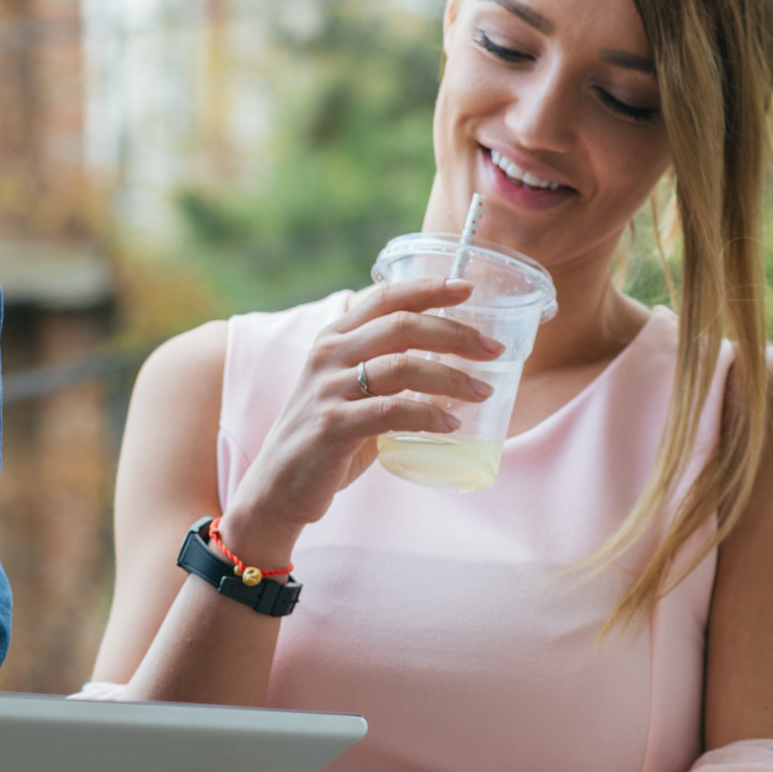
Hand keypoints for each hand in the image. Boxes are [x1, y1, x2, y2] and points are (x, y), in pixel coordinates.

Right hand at [224, 278, 502, 556]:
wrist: (279, 484)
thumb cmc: (326, 435)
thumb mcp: (348, 388)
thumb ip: (385, 368)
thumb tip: (451, 361)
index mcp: (333, 337)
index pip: (384, 297)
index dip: (428, 288)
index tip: (468, 288)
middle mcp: (328, 355)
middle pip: (401, 326)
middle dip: (455, 333)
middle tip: (494, 348)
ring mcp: (328, 389)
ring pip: (402, 366)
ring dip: (451, 377)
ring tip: (483, 391)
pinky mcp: (332, 426)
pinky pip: (391, 412)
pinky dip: (428, 415)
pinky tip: (451, 424)